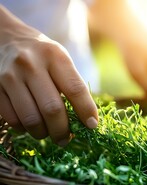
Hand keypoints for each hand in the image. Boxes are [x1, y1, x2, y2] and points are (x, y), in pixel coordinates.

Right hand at [0, 5, 97, 145]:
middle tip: (66, 139)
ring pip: (31, 118)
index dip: (86, 110)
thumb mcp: (60, 59)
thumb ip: (72, 84)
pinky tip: (30, 125)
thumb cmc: (41, 54)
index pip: (75, 89)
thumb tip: (86, 120)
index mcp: (54, 56)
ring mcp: (9, 77)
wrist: (4, 37)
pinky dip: (24, 128)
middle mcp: (31, 65)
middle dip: (62, 130)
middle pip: (52, 109)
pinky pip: (12, 119)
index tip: (92, 126)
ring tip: (49, 134)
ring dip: (43, 133)